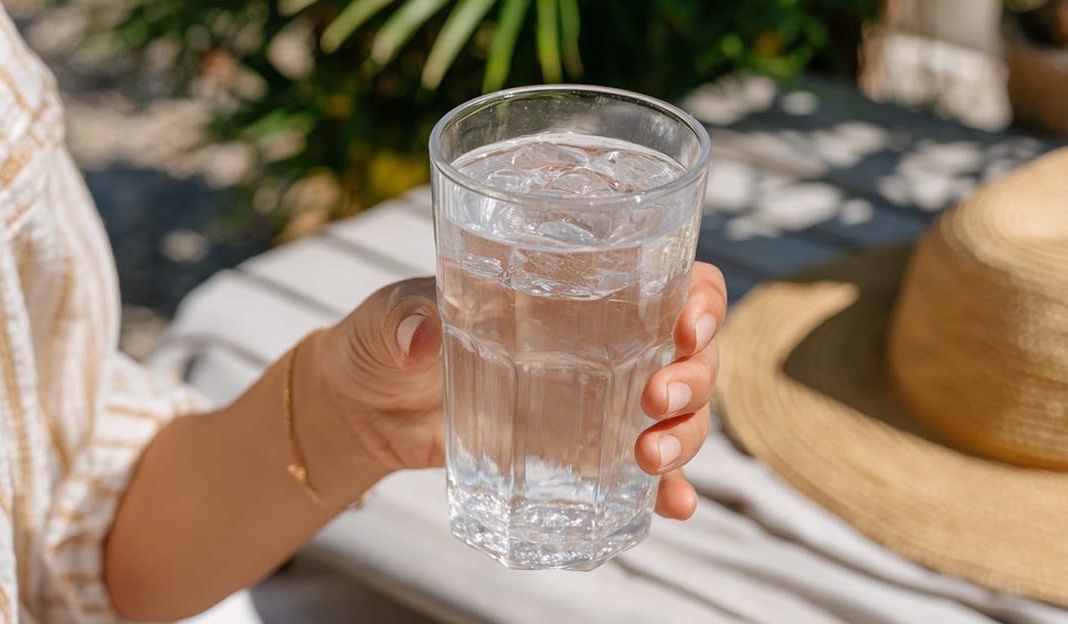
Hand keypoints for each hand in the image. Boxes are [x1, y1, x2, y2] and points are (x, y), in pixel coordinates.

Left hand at [306, 262, 725, 518]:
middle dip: (695, 376)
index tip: (685, 325)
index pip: (669, 278)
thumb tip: (419, 333)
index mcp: (576, 286)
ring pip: (682, 411)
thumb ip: (402, 319)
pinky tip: (673, 504)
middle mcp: (604, 339)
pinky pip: (646, 469)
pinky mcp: (582, 450)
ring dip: (686, 435)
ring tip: (650, 458)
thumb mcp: (389, 319)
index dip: (699, 299)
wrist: (368, 410)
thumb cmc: (387, 341)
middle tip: (656, 399)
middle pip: (690, 351)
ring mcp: (598, 398)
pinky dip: (670, 487)